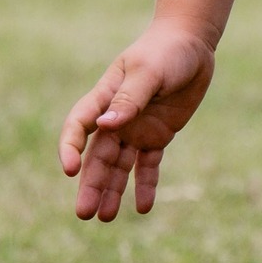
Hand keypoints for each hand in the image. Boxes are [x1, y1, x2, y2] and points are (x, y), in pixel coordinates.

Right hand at [59, 21, 216, 221]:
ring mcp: (135, 129)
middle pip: (97, 156)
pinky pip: (148, 165)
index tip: (69, 170)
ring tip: (106, 218)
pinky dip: (145, 184)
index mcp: (104, 98)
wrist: (192, 44)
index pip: (78, 126)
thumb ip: (128, 99)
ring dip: (112, 190)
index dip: (70, 148)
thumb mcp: (148, 72)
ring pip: (119, 166)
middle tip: (84, 213)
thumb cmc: (165, 51)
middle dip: (90, 184)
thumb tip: (104, 127)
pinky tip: (144, 207)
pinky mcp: (157, 135)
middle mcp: (116, 118)